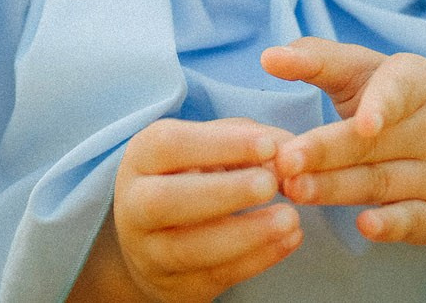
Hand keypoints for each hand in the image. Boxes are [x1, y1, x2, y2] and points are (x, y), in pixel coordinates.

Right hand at [110, 116, 302, 302]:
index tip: (267, 146)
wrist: (159, 241)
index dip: (218, 145)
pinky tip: (288, 240)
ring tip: (290, 218)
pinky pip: (216, 276)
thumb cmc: (194, 176)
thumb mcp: (212, 147)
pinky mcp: (175, 286)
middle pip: (166, 200)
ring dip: (245, 234)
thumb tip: (286, 152)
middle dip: (223, 192)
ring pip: (188, 248)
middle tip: (270, 185)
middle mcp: (134, 205)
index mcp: (141, 158)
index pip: (170, 145)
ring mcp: (149, 251)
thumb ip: (249, 140)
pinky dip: (257, 259)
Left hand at [259, 37, 425, 245]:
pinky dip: (390, 225)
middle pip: (374, 143)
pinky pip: (412, 220)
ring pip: (381, 182)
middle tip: (284, 161)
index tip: (362, 122)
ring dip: (336, 188)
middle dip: (327, 152)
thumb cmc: (396, 104)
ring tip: (294, 190)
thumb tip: (269, 57)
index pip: (396, 90)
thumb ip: (319, 60)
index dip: (380, 106)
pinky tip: (364, 226)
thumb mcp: (366, 72)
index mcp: (417, 83)